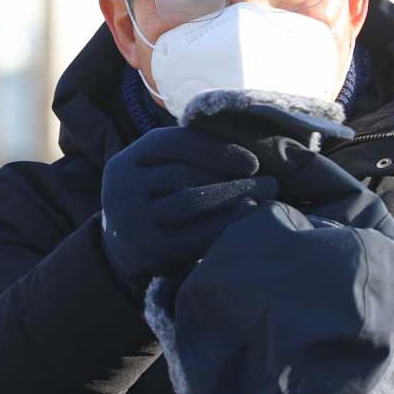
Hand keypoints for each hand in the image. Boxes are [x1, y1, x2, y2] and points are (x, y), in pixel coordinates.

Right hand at [100, 126, 278, 287]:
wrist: (126, 253)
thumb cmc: (155, 204)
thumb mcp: (156, 173)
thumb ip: (185, 156)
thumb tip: (243, 139)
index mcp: (128, 160)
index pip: (177, 144)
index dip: (218, 150)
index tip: (253, 162)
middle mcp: (124, 188)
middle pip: (187, 175)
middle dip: (233, 177)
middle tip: (269, 181)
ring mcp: (134, 220)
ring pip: (193, 202)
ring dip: (235, 196)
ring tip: (264, 196)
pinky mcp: (150, 250)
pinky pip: (195, 234)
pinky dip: (226, 223)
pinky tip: (248, 213)